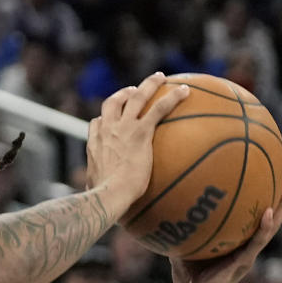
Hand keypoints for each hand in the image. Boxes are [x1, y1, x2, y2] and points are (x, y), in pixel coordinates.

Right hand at [86, 72, 189, 211]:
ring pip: (135, 98)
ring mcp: (123, 129)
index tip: (112, 118)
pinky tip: (186, 91)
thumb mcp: (96, 191)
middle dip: (124, 93)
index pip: (97, 124)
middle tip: (134, 89)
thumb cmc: (102, 199)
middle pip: (113, 103)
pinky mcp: (140, 132)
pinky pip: (158, 109)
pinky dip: (172, 98)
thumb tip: (106, 204)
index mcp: (95, 145)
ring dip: (148, 85)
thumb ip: (101, 190)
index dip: (105, 119)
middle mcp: (107, 131)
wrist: (108, 194)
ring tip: (160, 78)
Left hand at [171, 180, 281, 282]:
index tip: (265, 180)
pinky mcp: (244, 262)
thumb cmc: (188, 279)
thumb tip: (167, 210)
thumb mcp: (183, 248)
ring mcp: (248, 255)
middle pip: (268, 219)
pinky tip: (267, 212)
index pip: (252, 220)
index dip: (261, 202)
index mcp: (236, 245)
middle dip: (278, 199)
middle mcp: (246, 248)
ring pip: (270, 228)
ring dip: (280, 207)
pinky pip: (257, 242)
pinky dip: (264, 227)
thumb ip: (181, 232)